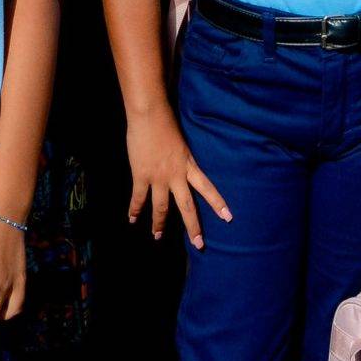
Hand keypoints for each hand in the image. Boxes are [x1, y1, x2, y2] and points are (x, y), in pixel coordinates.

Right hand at [124, 108, 231, 248]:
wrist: (149, 115)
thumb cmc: (166, 123)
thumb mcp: (182, 143)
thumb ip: (182, 158)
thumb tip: (182, 167)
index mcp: (189, 165)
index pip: (207, 188)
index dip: (217, 203)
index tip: (228, 218)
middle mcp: (176, 175)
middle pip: (187, 206)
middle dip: (193, 227)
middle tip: (199, 245)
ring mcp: (158, 177)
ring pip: (162, 207)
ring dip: (159, 224)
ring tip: (157, 236)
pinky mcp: (141, 175)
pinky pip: (138, 198)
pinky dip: (135, 210)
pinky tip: (132, 219)